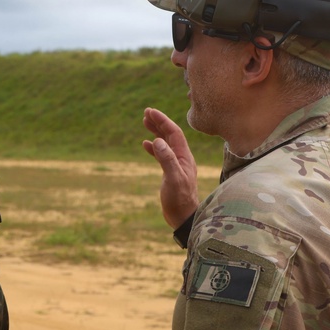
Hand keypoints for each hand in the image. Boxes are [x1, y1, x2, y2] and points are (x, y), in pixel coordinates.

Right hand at [142, 107, 199, 229]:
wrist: (184, 218)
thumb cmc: (180, 200)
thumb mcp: (173, 179)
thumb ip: (167, 160)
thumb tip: (158, 141)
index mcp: (184, 157)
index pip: (174, 133)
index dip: (163, 121)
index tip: (150, 111)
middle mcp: (182, 158)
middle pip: (171, 135)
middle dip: (159, 122)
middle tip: (146, 112)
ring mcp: (177, 165)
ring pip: (166, 143)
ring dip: (157, 132)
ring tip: (145, 122)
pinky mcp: (171, 172)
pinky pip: (162, 154)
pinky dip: (154, 147)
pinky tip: (145, 144)